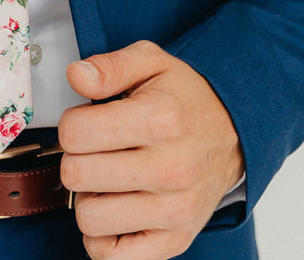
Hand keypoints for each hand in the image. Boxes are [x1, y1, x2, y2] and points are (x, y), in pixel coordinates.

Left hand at [58, 40, 243, 259]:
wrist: (233, 133)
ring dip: (87, 196)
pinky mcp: (175, 240)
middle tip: (96, 148)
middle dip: (76, 157)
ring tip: (106, 177)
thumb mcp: (150, 62)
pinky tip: (113, 206)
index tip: (87, 121)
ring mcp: (174, 210)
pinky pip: (110, 254)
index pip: (75, 133)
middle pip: (76, 174)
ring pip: (89, 217)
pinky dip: (101, 234)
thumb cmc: (184, 98)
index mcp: (160, 119)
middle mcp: (170, 168)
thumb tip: (76, 76)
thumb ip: (109, 66)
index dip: (71, 124)